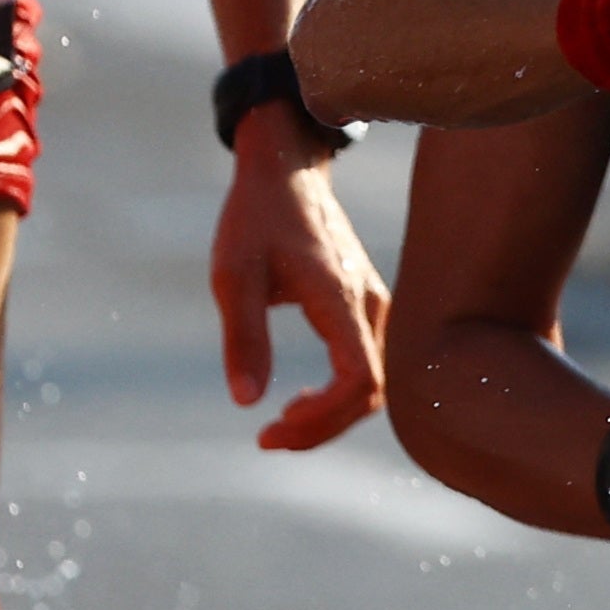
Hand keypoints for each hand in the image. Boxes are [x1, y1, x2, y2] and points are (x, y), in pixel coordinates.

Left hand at [215, 112, 387, 450]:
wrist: (286, 169)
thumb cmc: (255, 217)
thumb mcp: (233, 273)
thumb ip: (243, 336)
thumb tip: (246, 403)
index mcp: (339, 295)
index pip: (359, 379)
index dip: (322, 418)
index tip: (270, 428)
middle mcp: (369, 303)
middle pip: (372, 392)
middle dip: (323, 428)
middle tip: (268, 440)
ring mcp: (375, 303)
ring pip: (376, 383)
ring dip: (333, 416)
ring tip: (281, 425)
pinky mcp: (368, 305)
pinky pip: (370, 365)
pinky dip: (341, 396)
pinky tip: (301, 399)